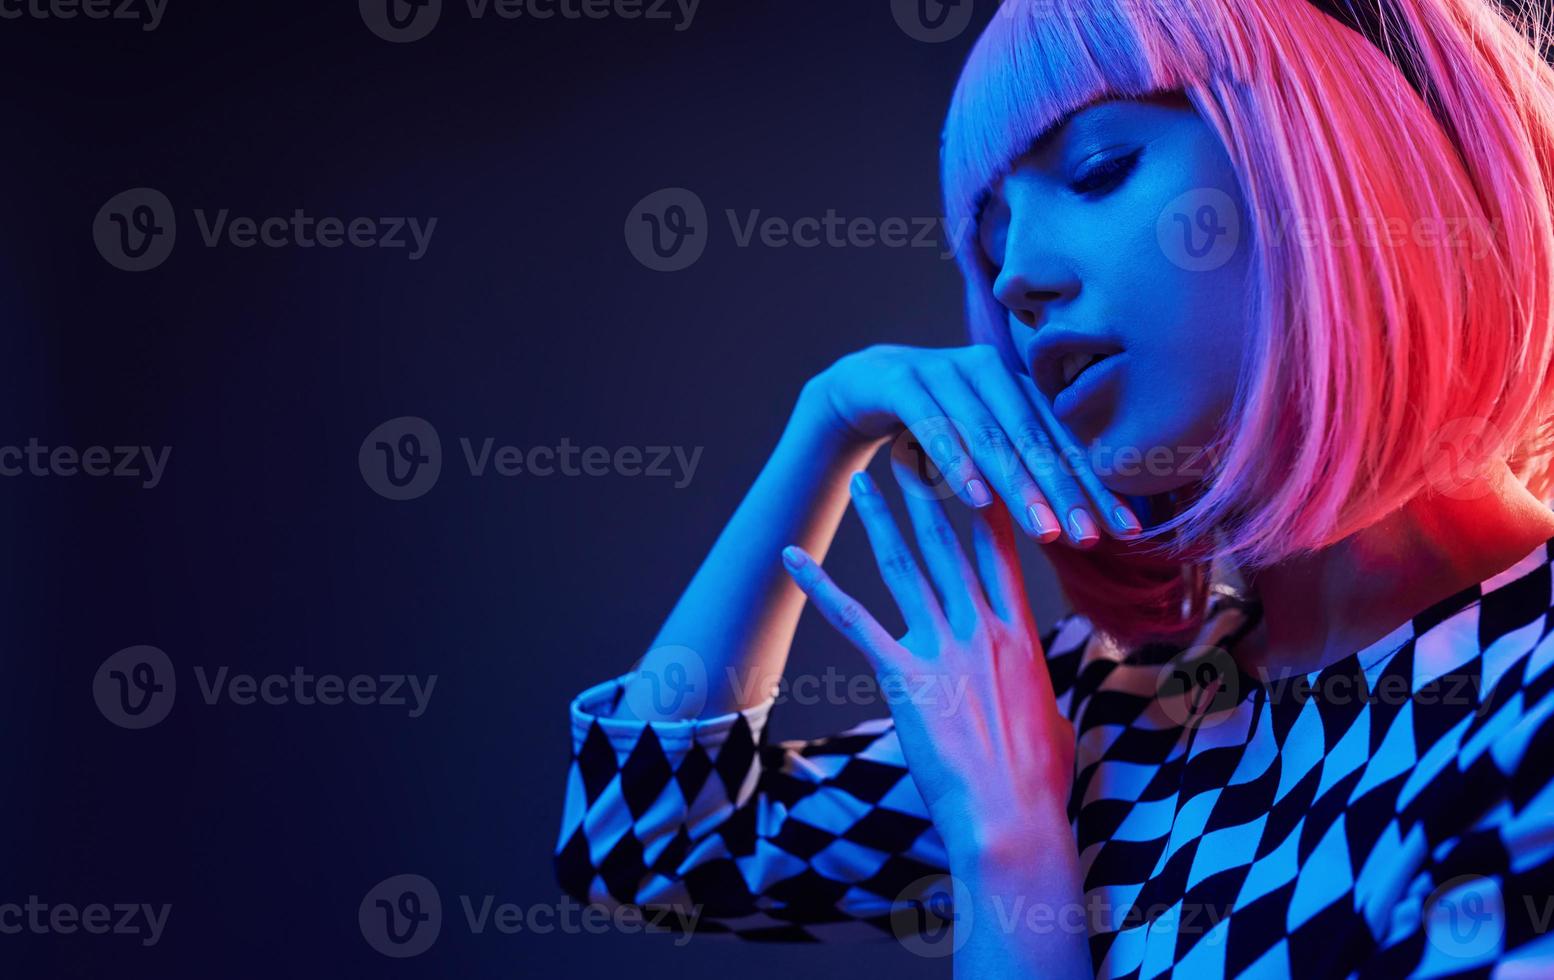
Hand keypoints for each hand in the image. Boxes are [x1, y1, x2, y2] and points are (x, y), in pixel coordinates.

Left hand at [779, 442, 1075, 858]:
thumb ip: (1037, 683)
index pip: (1001, 550)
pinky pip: (853, 619)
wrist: (1013, 817)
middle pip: (950, 543)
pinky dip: (820, 584)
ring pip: (905, 567)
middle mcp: (983, 629)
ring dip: (881, 518)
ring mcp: (943, 649)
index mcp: (1020, 634)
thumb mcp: (1052, 715)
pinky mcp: (904, 676)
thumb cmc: (1038, 780)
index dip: (984, 498)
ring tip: (863, 478)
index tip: (970, 458)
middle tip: (912, 443)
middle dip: (929, 489)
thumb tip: (1036, 684)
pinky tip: (795, 557)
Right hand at [800, 342, 1140, 548]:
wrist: (857, 385)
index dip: (1095, 484)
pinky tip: (979, 499)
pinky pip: (933, 426)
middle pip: (1034, 436)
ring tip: (1046, 531)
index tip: (1127, 532)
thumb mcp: (979, 443)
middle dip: (1065, 490)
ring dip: (1019, 485)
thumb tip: (1086, 513)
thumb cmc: (931, 423)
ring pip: (989, 434)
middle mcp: (987, 369)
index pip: (1064, 439)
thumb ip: (1023, 465)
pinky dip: (957, 462)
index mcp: (1016, 383)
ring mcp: (942, 369)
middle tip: (1091, 537)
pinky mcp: (899, 380)